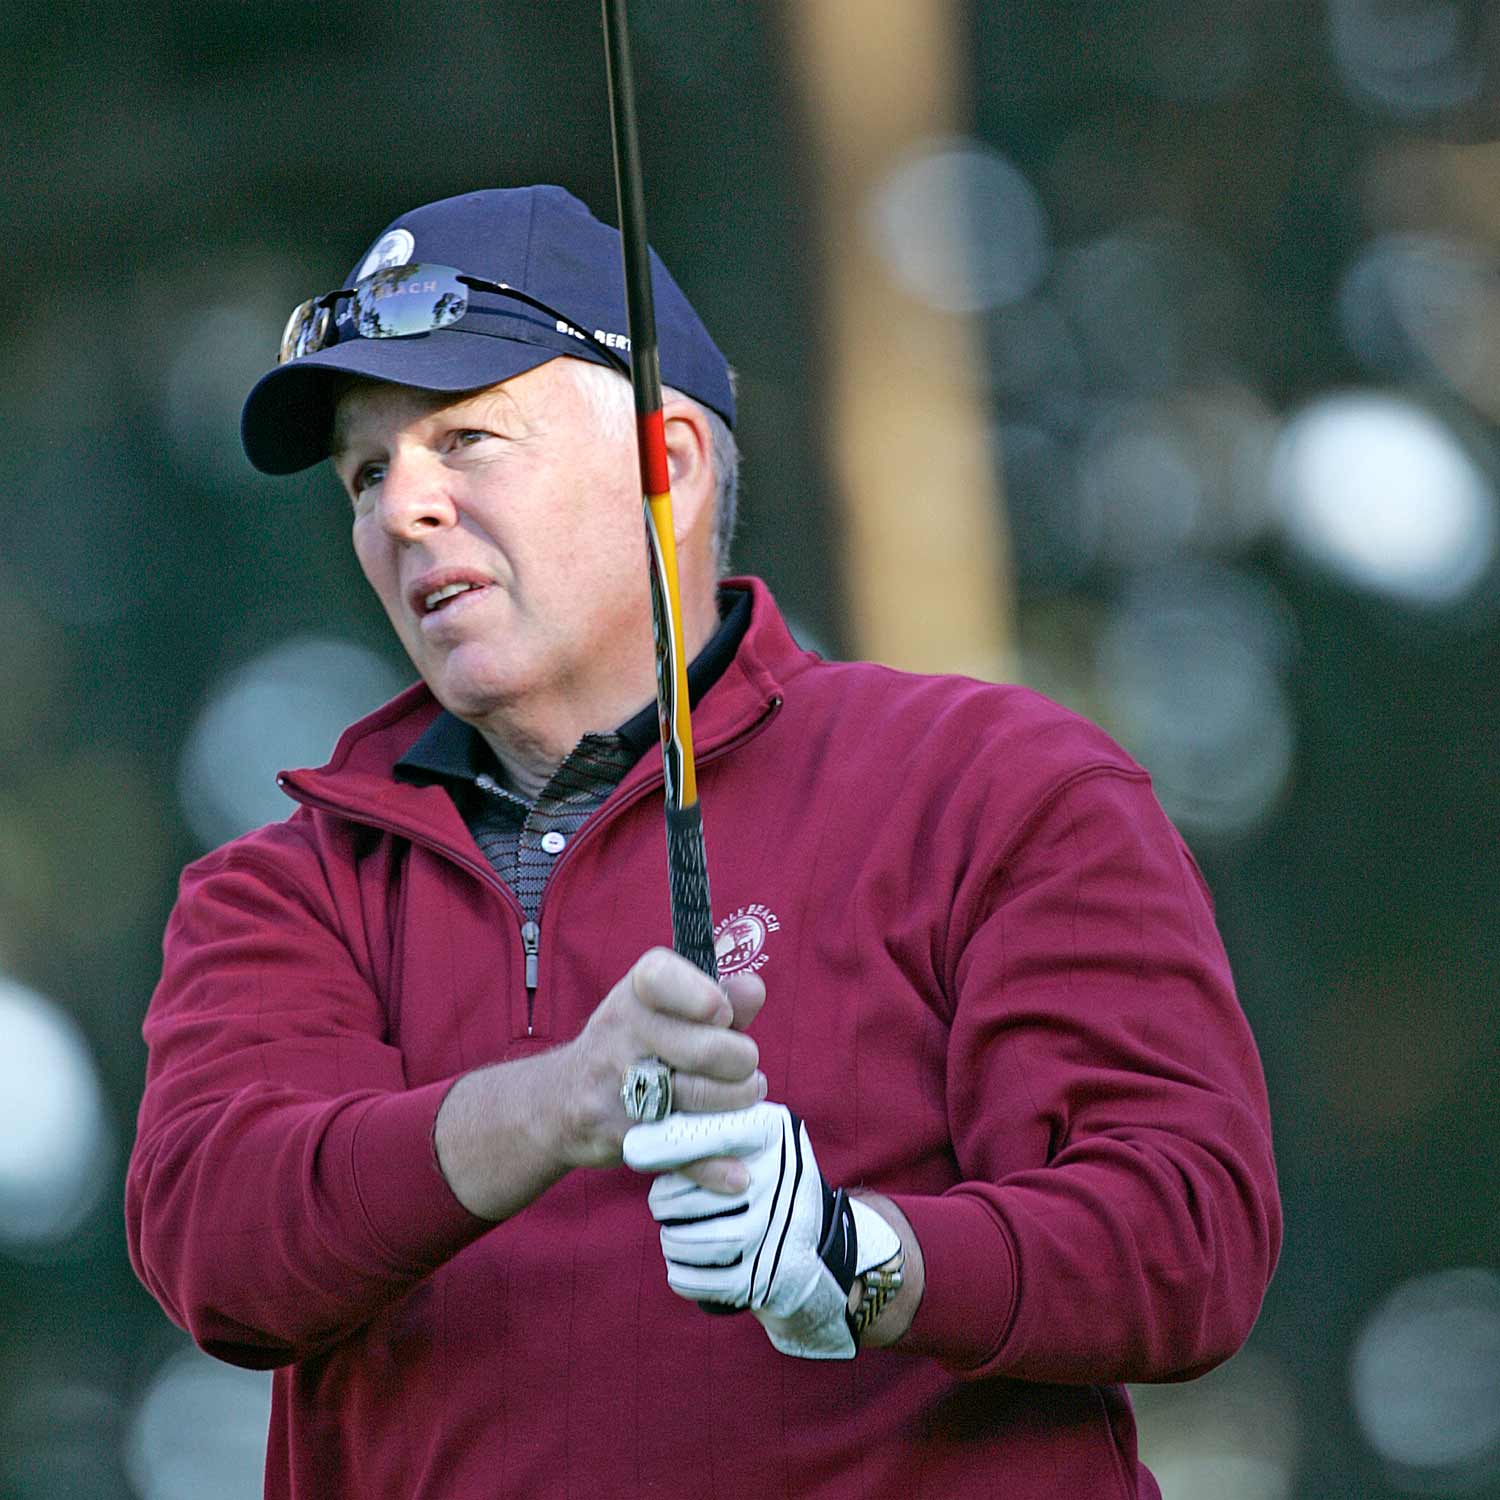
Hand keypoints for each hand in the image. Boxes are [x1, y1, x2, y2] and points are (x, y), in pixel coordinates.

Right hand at [557, 948, 764, 1174]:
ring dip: (737, 1104)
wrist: (560, 1101)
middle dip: (742, 1062)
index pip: (663, 978)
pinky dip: (715, 1165)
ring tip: (737, 1098)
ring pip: (703, 1100)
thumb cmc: (636, 1043)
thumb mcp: (669, 1010)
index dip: (703, 997)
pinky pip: (684, 1152)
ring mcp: (618, 1088)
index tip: (720, 1013)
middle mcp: (620, 1034)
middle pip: (708, 1050)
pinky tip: (735, 1171)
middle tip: (742, 1066)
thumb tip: (754, 989)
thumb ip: (721, 998)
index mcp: (636, 993)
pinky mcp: (624, 1137)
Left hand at [624, 1102, 900, 1359]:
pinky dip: (681, 1272)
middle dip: (663, 1201)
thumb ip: (711, 1123)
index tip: (632, 1150)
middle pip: (688, 1195)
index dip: (666, 1145)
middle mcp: (779, 1182)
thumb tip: (640, 1134)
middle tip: (662, 1201)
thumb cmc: (767, 1178)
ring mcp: (771, 1234)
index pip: (710, 1137)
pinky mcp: (762, 1279)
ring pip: (688, 1241)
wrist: (813, 1245)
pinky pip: (697, 1279)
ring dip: (671, 1239)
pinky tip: (682, 1262)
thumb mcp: (757, 1135)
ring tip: (673, 1231)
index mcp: (774, 1135)